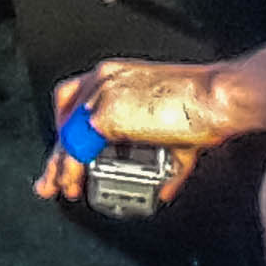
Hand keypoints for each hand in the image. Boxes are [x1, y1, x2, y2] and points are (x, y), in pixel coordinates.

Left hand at [35, 58, 230, 203]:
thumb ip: (165, 162)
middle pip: (64, 117)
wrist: (214, 97)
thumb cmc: (203, 107)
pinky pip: (79, 146)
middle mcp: (103, 80)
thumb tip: (163, 189)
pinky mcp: (108, 114)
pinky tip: (74, 184)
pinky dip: (72, 168)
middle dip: (56, 153)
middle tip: (50, 181)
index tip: (65, 155)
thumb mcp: (175, 133)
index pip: (75, 100)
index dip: (67, 130)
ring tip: (60, 189)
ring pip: (68, 134)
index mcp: (116, 76)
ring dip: (60, 166)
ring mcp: (102, 94)